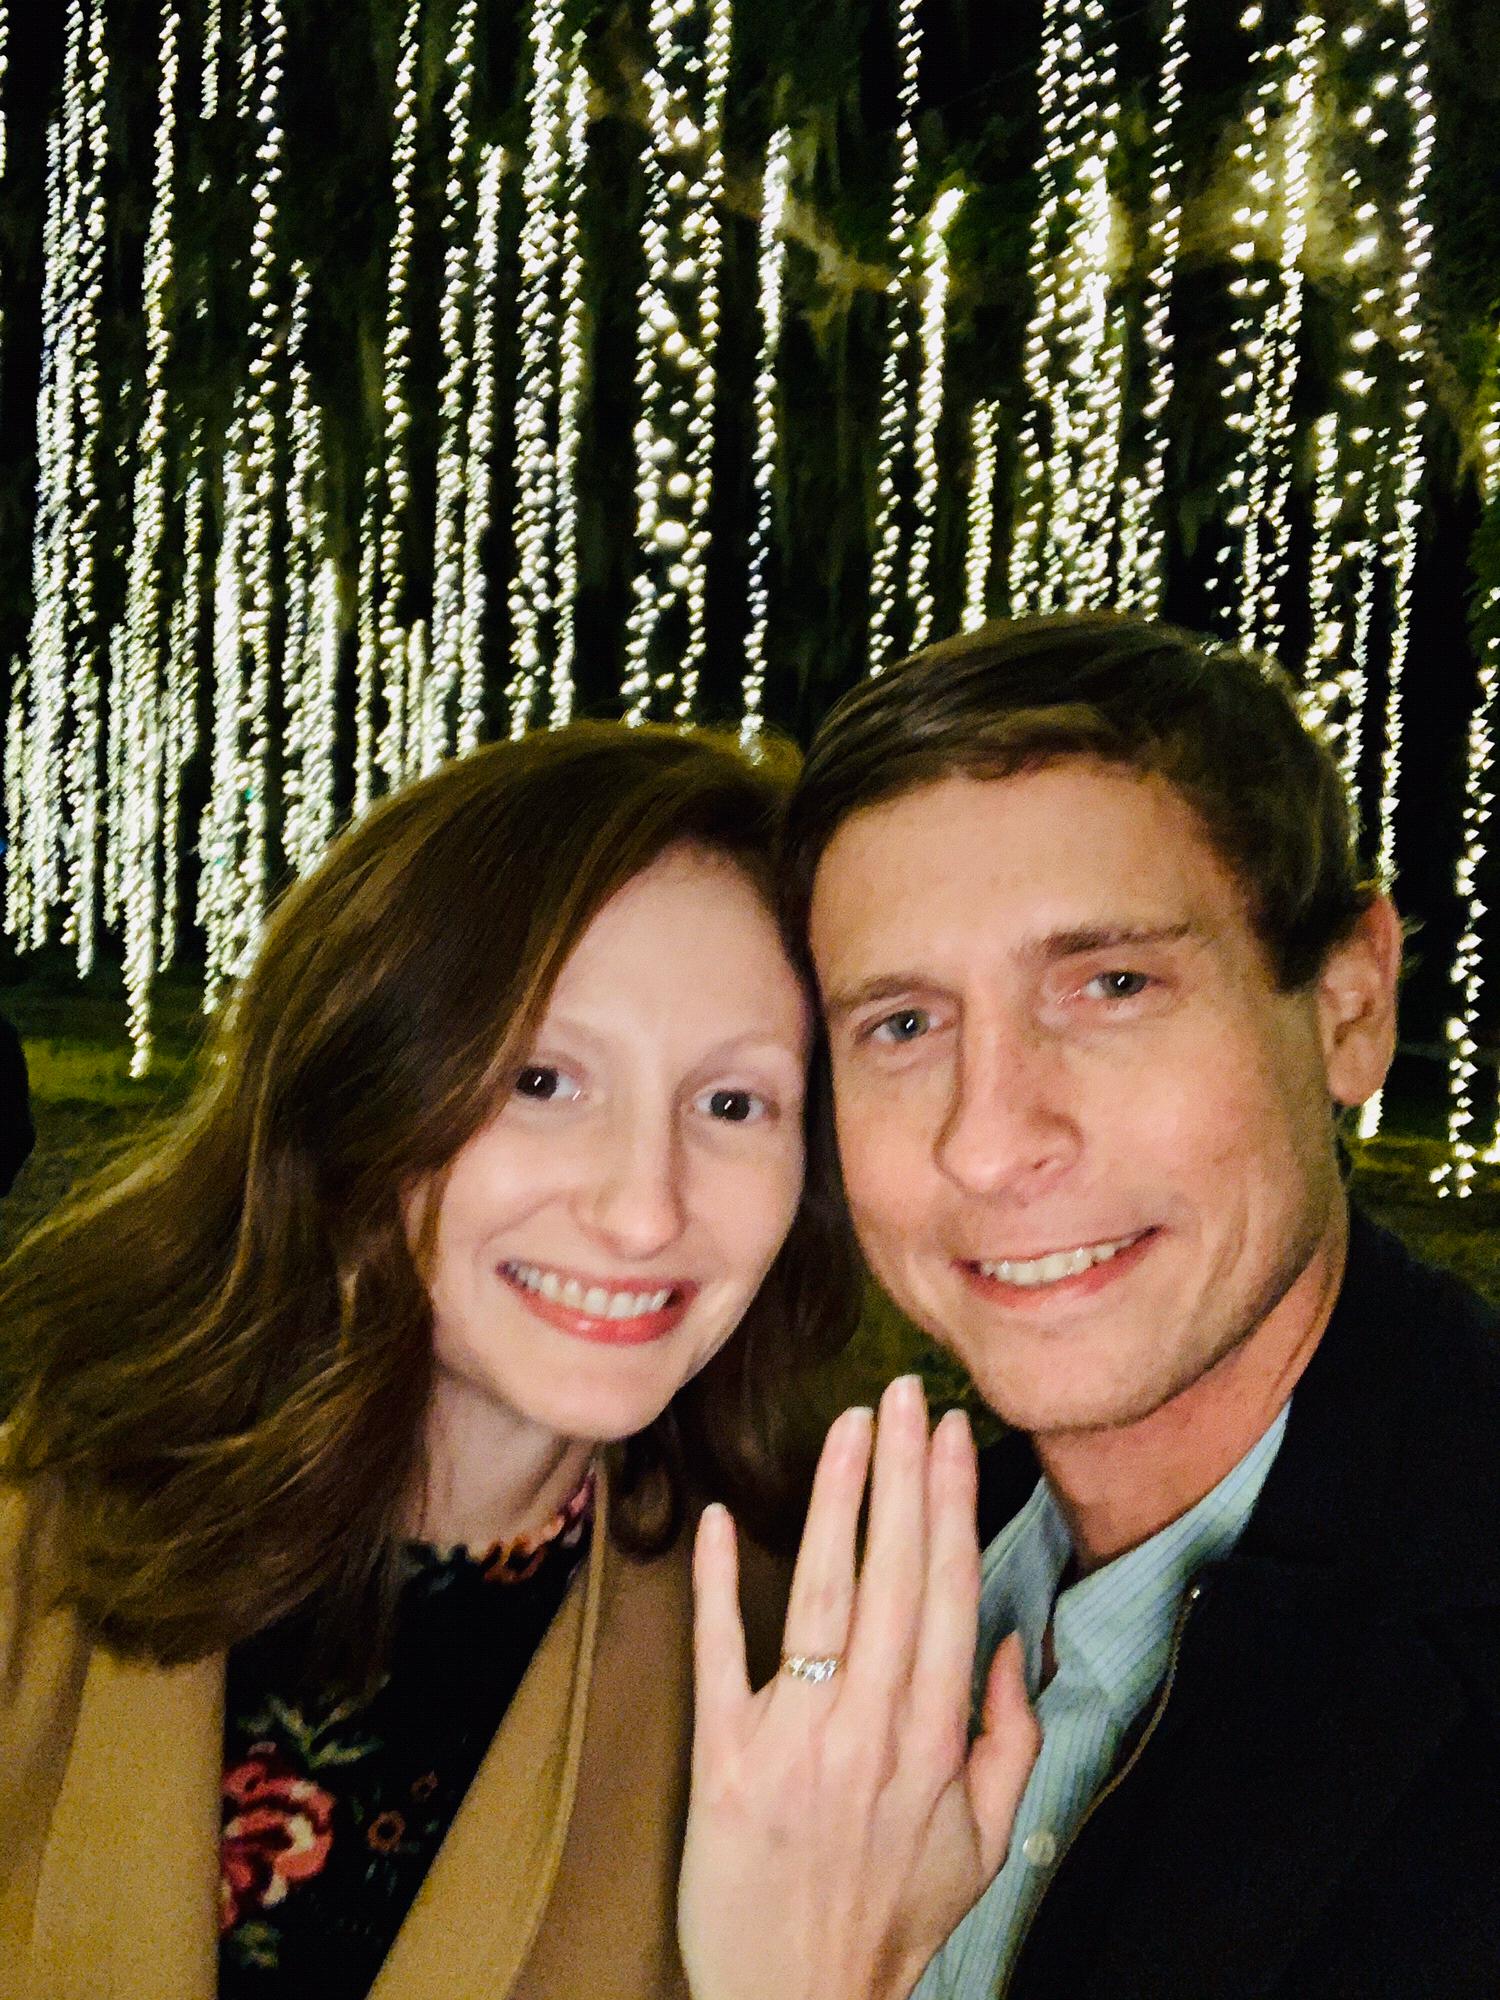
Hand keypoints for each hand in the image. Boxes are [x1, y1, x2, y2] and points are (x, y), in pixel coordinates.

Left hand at [679, 1375, 1038, 1999]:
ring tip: (849, 1428)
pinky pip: (722, 1656)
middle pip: (890, 1574)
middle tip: (903, 1394)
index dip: (950, 1505)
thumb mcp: (986, 1843)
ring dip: (836, 1502)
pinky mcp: (722, 1760)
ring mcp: (794, 1739)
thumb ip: (1010, 1737)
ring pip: (821, 1596)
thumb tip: (1010, 1641)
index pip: (947, 1593)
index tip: (952, 1434)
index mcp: (934, 1740)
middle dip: (900, 1473)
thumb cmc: (893, 1918)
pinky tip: (724, 1520)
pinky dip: (719, 1586)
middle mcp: (869, 1727)